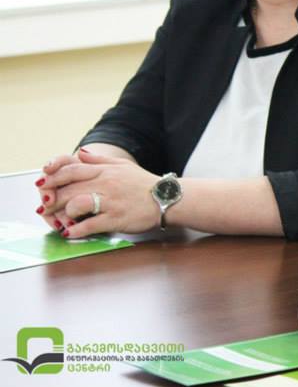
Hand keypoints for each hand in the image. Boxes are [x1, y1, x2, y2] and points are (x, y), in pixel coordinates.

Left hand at [36, 150, 160, 237]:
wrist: (168, 198)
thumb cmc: (144, 184)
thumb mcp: (123, 166)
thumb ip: (99, 160)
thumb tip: (80, 153)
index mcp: (105, 171)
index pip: (71, 169)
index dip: (52, 176)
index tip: (42, 183)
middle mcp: (106, 184)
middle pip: (69, 189)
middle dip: (51, 199)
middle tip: (43, 207)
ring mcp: (111, 201)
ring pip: (76, 204)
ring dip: (63, 214)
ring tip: (58, 220)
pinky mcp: (116, 218)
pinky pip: (89, 225)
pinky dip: (76, 231)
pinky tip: (70, 233)